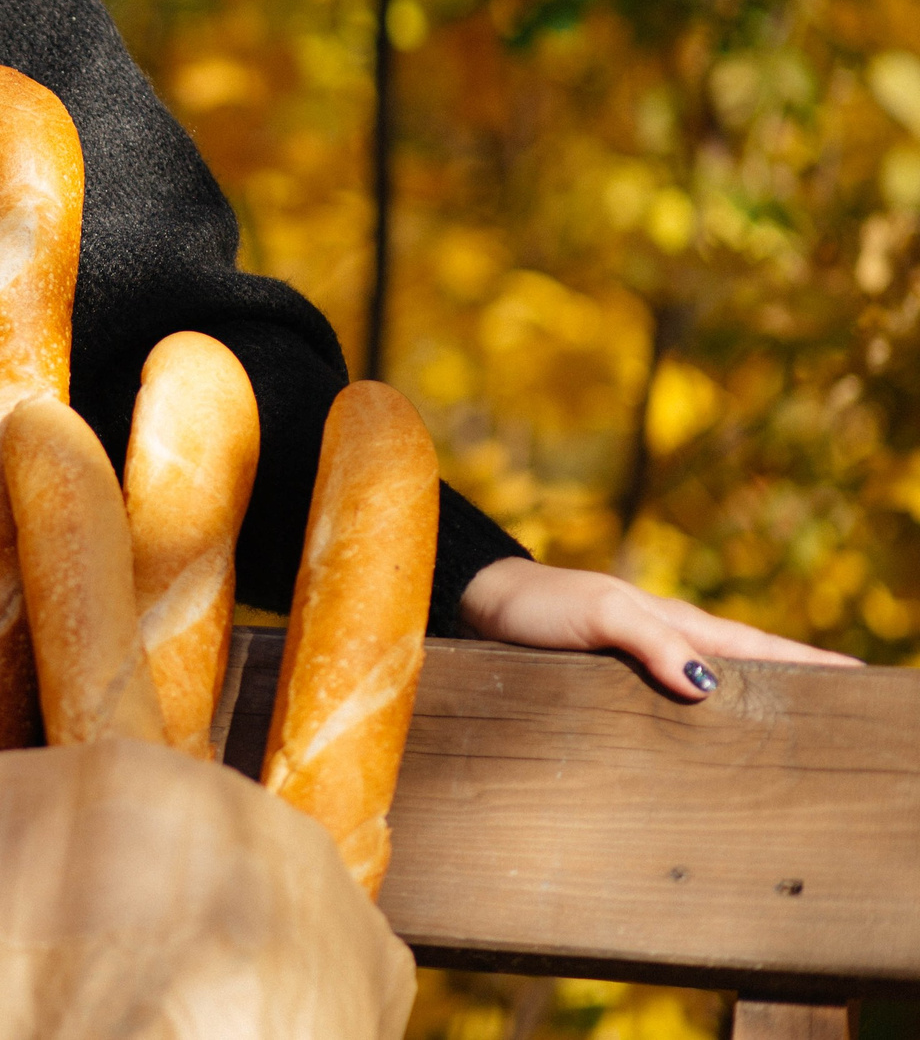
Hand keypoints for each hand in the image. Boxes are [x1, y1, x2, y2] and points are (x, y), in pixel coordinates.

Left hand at [458, 556, 860, 701]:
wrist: (483, 603)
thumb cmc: (540, 605)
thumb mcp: (601, 617)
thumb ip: (653, 644)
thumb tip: (711, 688)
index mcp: (678, 622)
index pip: (759, 648)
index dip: (809, 665)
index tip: (861, 679)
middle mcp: (668, 643)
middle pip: (747, 669)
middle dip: (797, 689)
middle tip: (844, 715)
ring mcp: (642, 662)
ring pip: (712, 687)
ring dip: (752, 707)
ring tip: (792, 738)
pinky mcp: (612, 683)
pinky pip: (673, 704)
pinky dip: (703, 719)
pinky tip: (709, 743)